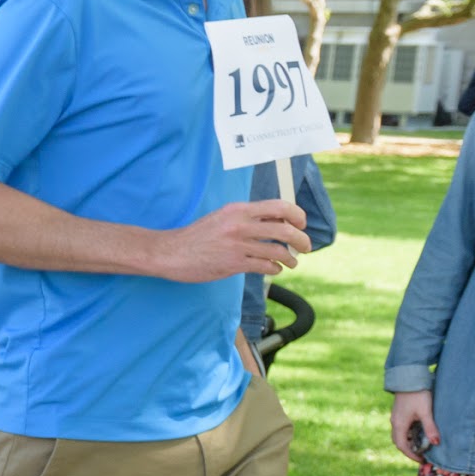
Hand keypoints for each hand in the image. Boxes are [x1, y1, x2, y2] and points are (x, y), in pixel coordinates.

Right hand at [158, 201, 309, 281]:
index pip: (280, 206)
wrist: (170, 252)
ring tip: (292, 262)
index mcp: (239, 210)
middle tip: (305, 247)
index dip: (297, 215)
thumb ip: (248, 218)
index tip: (301, 224)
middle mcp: (240, 225)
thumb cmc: (197, 236)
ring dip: (291, 259)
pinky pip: (266, 266)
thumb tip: (278, 221)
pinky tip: (274, 269)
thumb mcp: (222, 218)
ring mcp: (237, 245)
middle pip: (285, 230)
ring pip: (278, 251)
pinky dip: (276, 268)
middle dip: (302, 240)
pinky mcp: (233, 263)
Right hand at [392, 388, 439, 462]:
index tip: (422, 460)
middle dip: (409, 450)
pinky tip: (418, 431)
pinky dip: (409, 434)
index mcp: (399, 424)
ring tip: (422, 445)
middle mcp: (395, 422)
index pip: (402, 446)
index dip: (411, 455)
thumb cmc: (417, 394)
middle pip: (399, 442)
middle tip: (422, 455)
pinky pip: (402, 428)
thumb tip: (436, 443)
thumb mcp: (426, 412)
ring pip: (400, 435)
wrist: (408, 378)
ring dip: (409, 442)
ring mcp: (396, 417)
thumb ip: (430, 428)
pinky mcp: (399, 412)